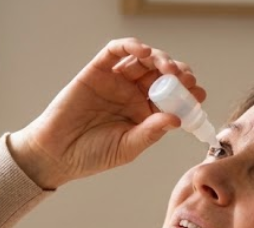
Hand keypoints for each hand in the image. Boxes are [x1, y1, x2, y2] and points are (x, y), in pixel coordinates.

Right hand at [9, 37, 206, 188]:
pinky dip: (132, 46)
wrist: (56, 154)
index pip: (171, 98)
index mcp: (143, 114)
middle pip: (161, 75)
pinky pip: (117, 51)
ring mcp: (115, 81)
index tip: (198, 95)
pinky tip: (144, 53)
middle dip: (178, 74)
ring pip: (143, 61)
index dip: (187, 94)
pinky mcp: (97, 71)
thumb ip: (151, 133)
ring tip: (169, 69)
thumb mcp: (127, 148)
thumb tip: (176, 119)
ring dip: (160, 59)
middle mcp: (131, 95)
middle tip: (186, 80)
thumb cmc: (90, 155)